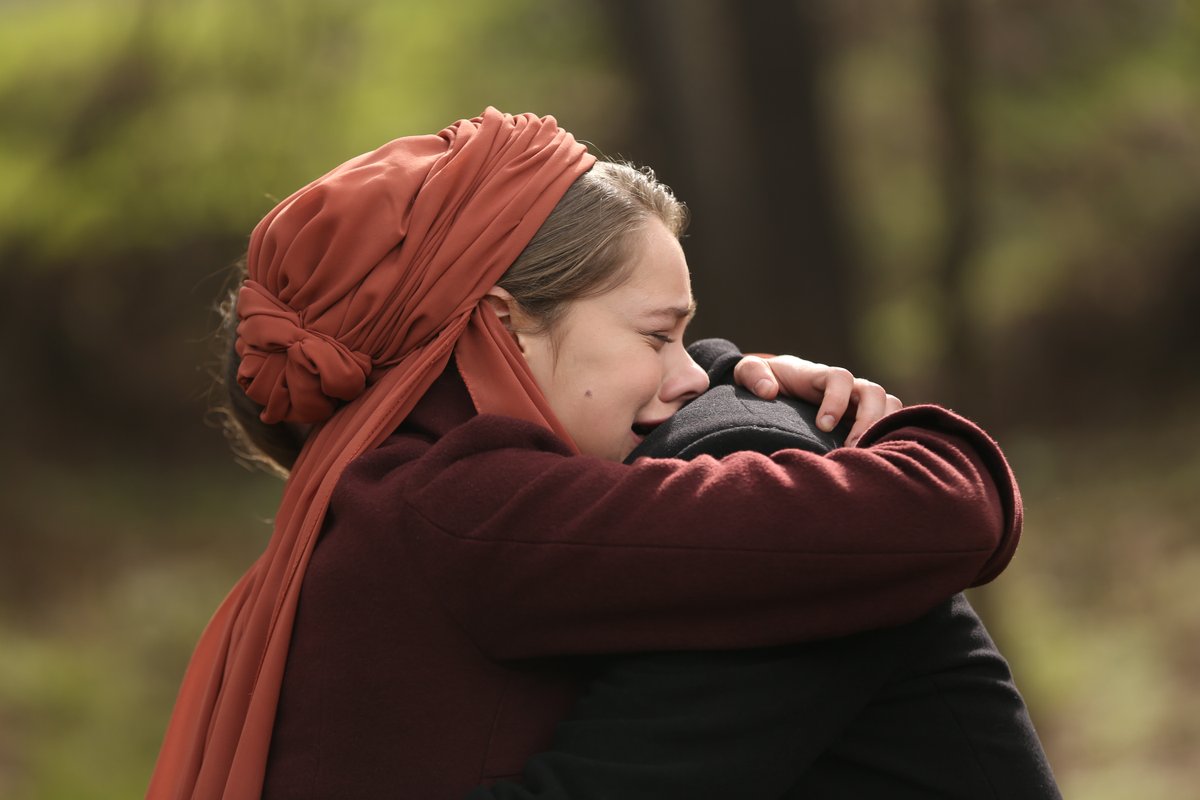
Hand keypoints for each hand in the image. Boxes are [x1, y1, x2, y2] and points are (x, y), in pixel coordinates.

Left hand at [733, 355, 901, 445]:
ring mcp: (857, 402)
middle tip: (850, 448)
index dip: (837, 400)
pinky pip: (888, 422)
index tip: (823, 425)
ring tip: (863, 455)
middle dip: (867, 420)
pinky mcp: (862, 419)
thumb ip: (752, 375)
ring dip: (883, 429)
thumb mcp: (748, 372)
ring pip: (889, 405)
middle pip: (874, 392)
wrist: (773, 386)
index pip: (840, 378)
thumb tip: (768, 391)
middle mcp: (845, 387)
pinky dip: (887, 436)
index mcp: (818, 375)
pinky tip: (871, 459)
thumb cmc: (762, 380)